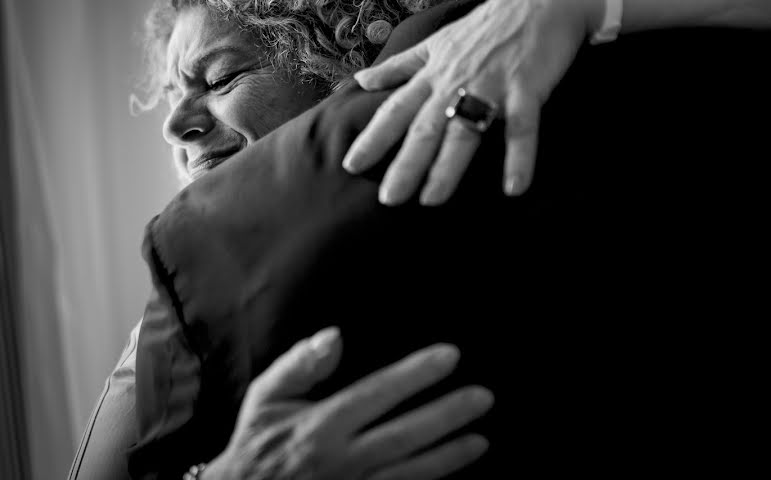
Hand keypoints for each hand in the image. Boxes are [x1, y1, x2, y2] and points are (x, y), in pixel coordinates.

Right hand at [204, 328, 491, 479]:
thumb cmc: (256, 446)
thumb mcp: (265, 398)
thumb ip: (299, 365)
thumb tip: (336, 336)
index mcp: (320, 426)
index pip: (377, 394)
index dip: (416, 374)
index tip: (450, 357)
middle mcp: (341, 460)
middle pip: (404, 436)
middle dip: (447, 415)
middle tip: (484, 397)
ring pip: (410, 473)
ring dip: (448, 456)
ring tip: (481, 439)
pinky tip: (452, 470)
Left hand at [342, 0, 603, 205]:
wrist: (541, 1)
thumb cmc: (487, 26)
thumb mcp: (437, 42)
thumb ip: (401, 66)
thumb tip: (361, 80)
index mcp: (434, 72)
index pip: (396, 109)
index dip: (373, 137)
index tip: (351, 165)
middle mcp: (456, 80)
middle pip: (425, 128)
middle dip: (405, 164)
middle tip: (388, 199)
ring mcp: (491, 85)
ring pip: (464, 131)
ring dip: (447, 167)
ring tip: (432, 201)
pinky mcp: (526, 88)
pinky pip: (522, 129)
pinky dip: (519, 158)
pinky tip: (514, 189)